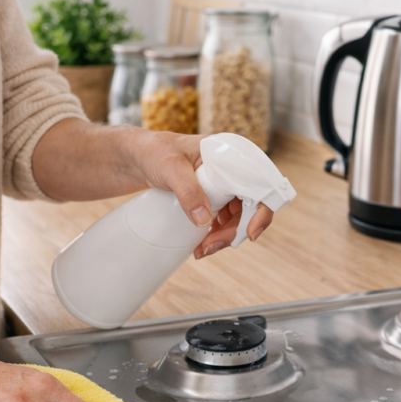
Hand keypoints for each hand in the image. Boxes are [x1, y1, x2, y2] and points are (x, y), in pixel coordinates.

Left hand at [125, 130, 274, 258]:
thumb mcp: (170, 168)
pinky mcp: (214, 197)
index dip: (261, 210)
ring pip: (237, 217)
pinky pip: (224, 220)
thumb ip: (188, 191)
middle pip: (249, 207)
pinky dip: (217, 234)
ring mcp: (224, 185)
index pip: (260, 184)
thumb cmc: (154, 151)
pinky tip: (202, 244)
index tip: (249, 234)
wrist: (138, 157)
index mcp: (231, 155)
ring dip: (224, 236)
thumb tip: (204, 220)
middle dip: (234, 231)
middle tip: (210, 247)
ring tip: (202, 250)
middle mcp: (233, 170)